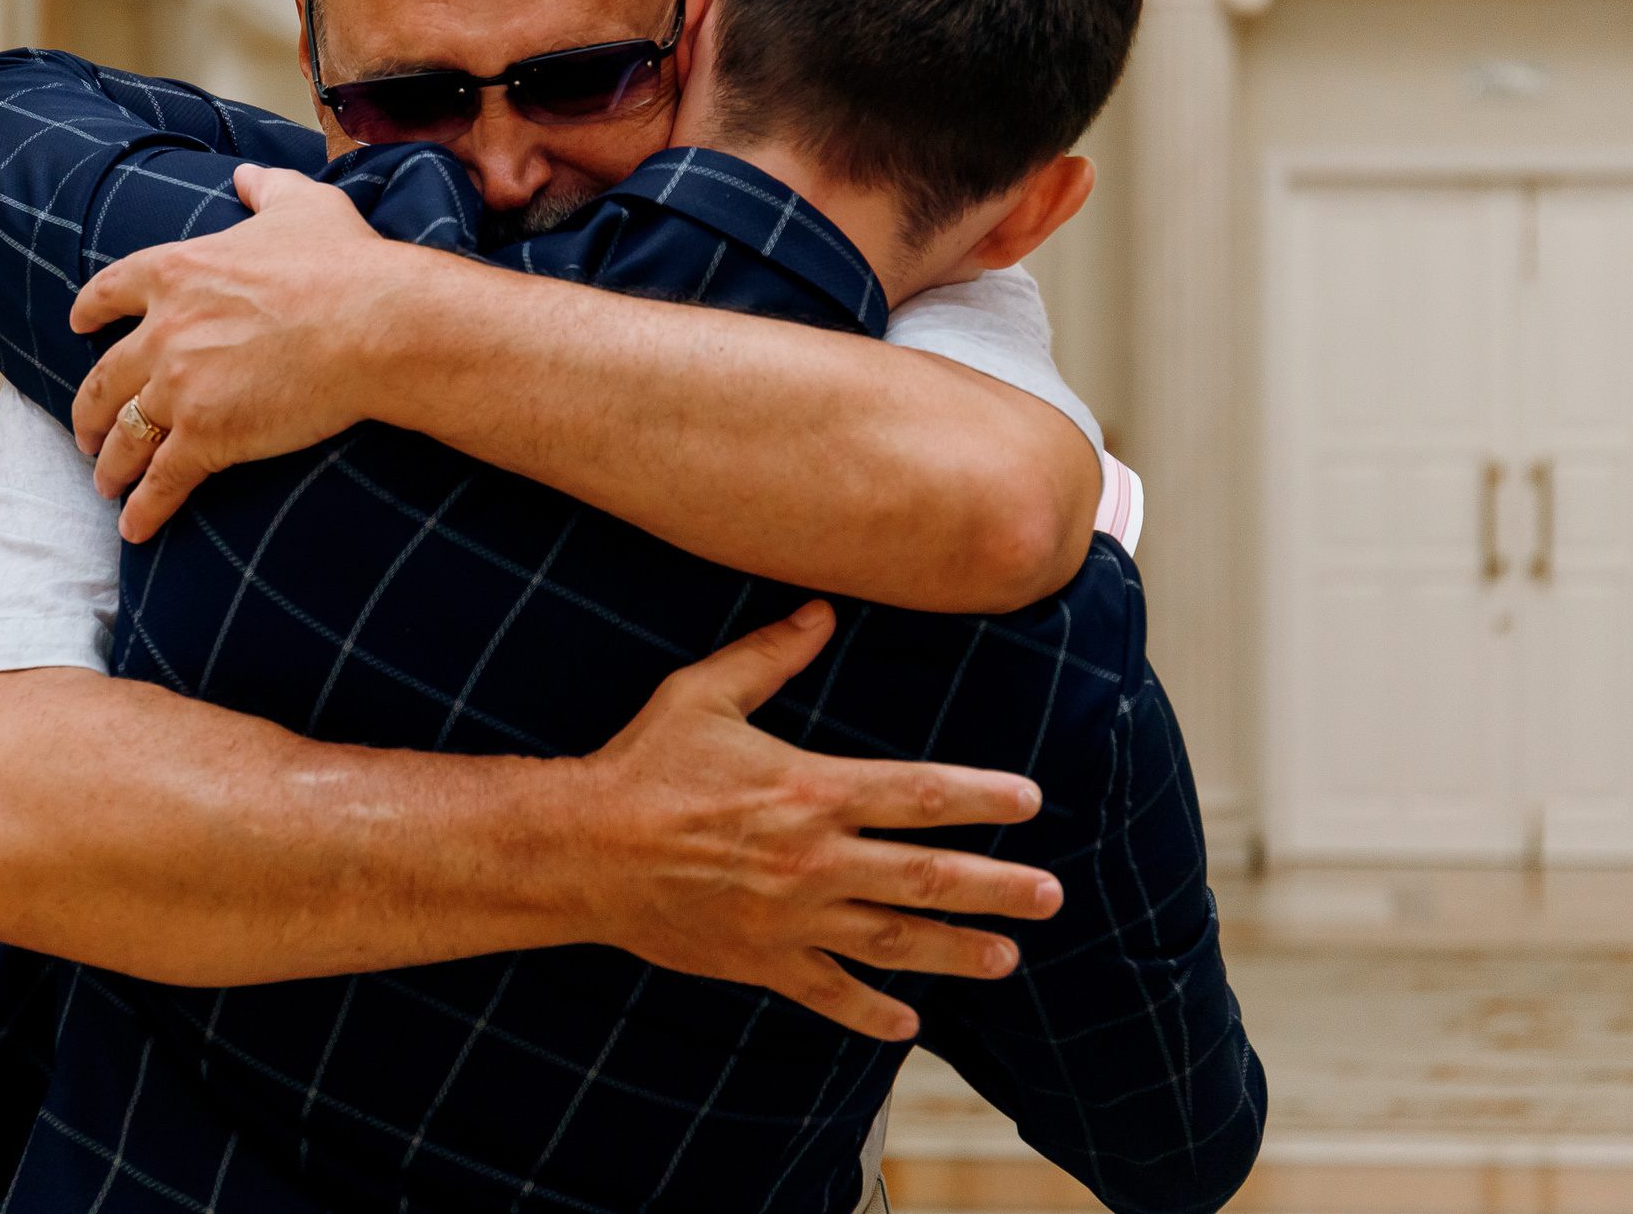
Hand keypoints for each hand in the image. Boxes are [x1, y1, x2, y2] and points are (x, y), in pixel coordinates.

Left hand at [70, 165, 403, 540]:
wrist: (375, 325)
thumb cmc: (346, 264)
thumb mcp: (303, 205)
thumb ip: (265, 187)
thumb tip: (246, 174)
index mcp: (177, 271)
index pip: (109, 292)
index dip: (90, 313)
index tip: (80, 328)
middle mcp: (164, 331)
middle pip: (103, 377)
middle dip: (89, 409)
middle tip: (87, 429)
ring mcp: (179, 388)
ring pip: (125, 435)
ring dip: (111, 463)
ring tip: (107, 482)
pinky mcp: (206, 438)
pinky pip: (161, 482)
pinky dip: (144, 509)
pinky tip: (135, 528)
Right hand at [573, 602, 1060, 1041]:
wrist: (581, 850)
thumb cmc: (643, 765)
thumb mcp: (705, 693)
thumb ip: (770, 653)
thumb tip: (820, 609)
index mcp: (810, 792)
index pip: (920, 795)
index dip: (982, 797)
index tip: (1030, 801)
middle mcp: (813, 860)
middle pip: (926, 877)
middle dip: (996, 888)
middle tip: (1050, 895)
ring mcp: (790, 918)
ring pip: (893, 941)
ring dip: (956, 951)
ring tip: (1007, 958)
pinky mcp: (760, 961)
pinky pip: (828, 993)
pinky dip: (871, 1012)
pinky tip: (910, 1023)